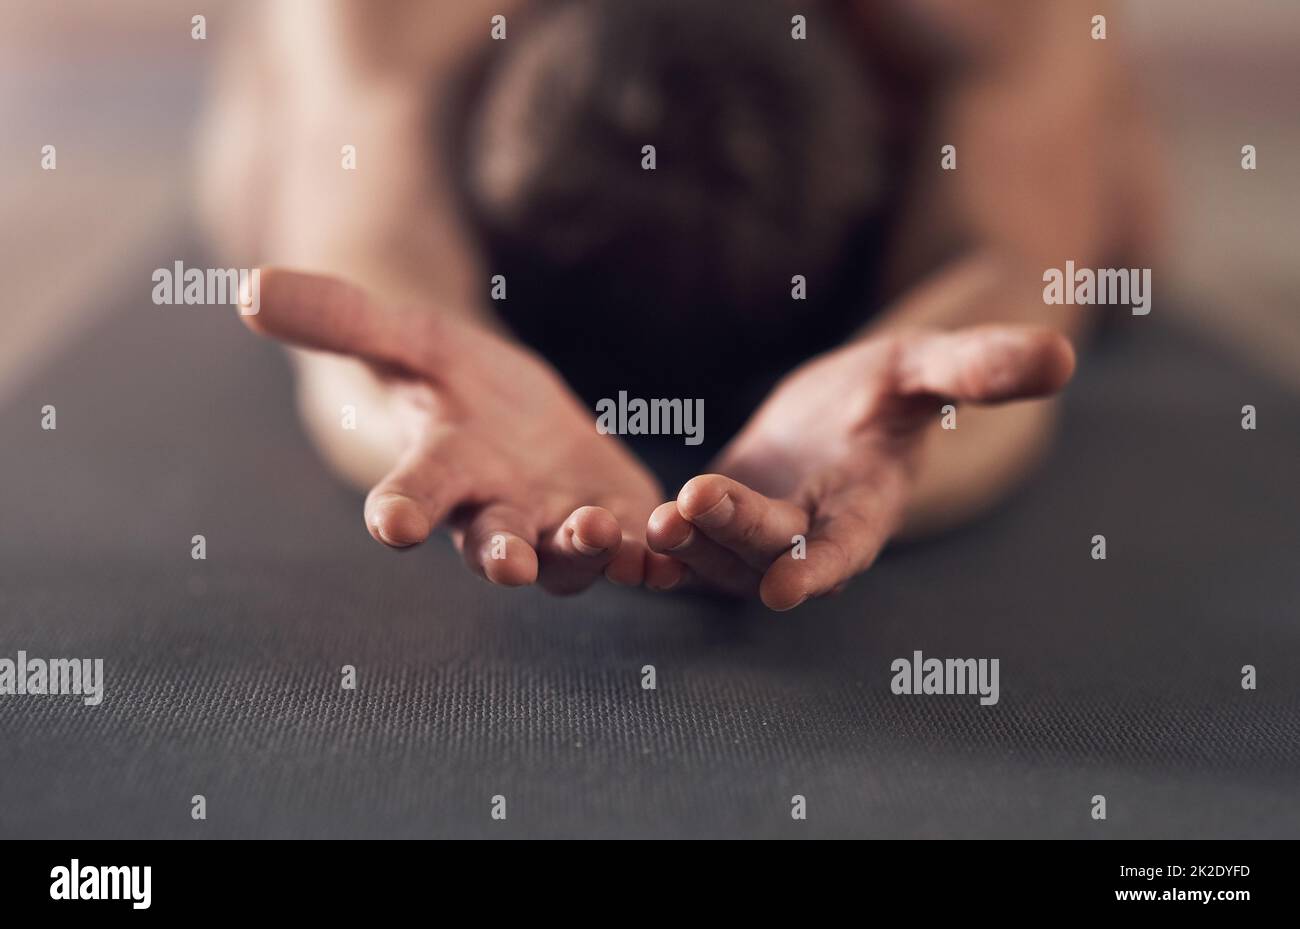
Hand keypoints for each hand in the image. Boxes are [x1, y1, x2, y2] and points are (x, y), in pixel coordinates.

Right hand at [242, 269, 666, 592]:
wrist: (509, 411)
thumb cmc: (445, 378)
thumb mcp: (405, 334)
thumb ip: (339, 318)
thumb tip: (245, 288)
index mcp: (440, 471)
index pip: (412, 494)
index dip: (400, 508)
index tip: (391, 523)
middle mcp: (495, 512)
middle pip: (492, 542)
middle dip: (499, 554)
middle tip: (506, 563)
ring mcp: (556, 524)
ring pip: (570, 557)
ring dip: (586, 552)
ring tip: (600, 531)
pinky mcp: (615, 522)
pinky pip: (634, 549)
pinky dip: (653, 554)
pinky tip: (674, 551)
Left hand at [644, 326, 1075, 608]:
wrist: (835, 411)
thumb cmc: (887, 389)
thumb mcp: (925, 367)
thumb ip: (981, 367)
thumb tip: (1065, 352)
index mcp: (863, 508)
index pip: (844, 547)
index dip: (818, 566)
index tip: (784, 587)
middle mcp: (809, 537)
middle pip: (768, 549)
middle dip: (733, 534)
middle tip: (692, 505)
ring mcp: (758, 538)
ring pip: (717, 559)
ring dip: (683, 549)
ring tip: (644, 527)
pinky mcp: (715, 529)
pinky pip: (682, 550)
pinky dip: (652, 551)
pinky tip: (610, 537)